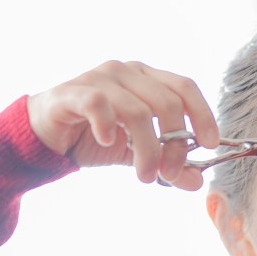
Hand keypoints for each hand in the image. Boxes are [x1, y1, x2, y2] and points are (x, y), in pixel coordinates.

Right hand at [26, 60, 218, 190]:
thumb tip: (197, 182)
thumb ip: (166, 164)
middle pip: (167, 103)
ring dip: (147, 149)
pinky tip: (110, 144)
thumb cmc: (94, 138)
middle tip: (169, 174)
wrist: (46, 139)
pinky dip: (109, 126)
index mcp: (146, 79)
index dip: (202, 114)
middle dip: (175, 145)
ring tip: (145, 176)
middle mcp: (125, 72)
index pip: (184, 87)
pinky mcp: (72, 92)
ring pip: (137, 111)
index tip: (210, 145)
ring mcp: (98, 79)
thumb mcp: (136, 154)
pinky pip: (98, 104)